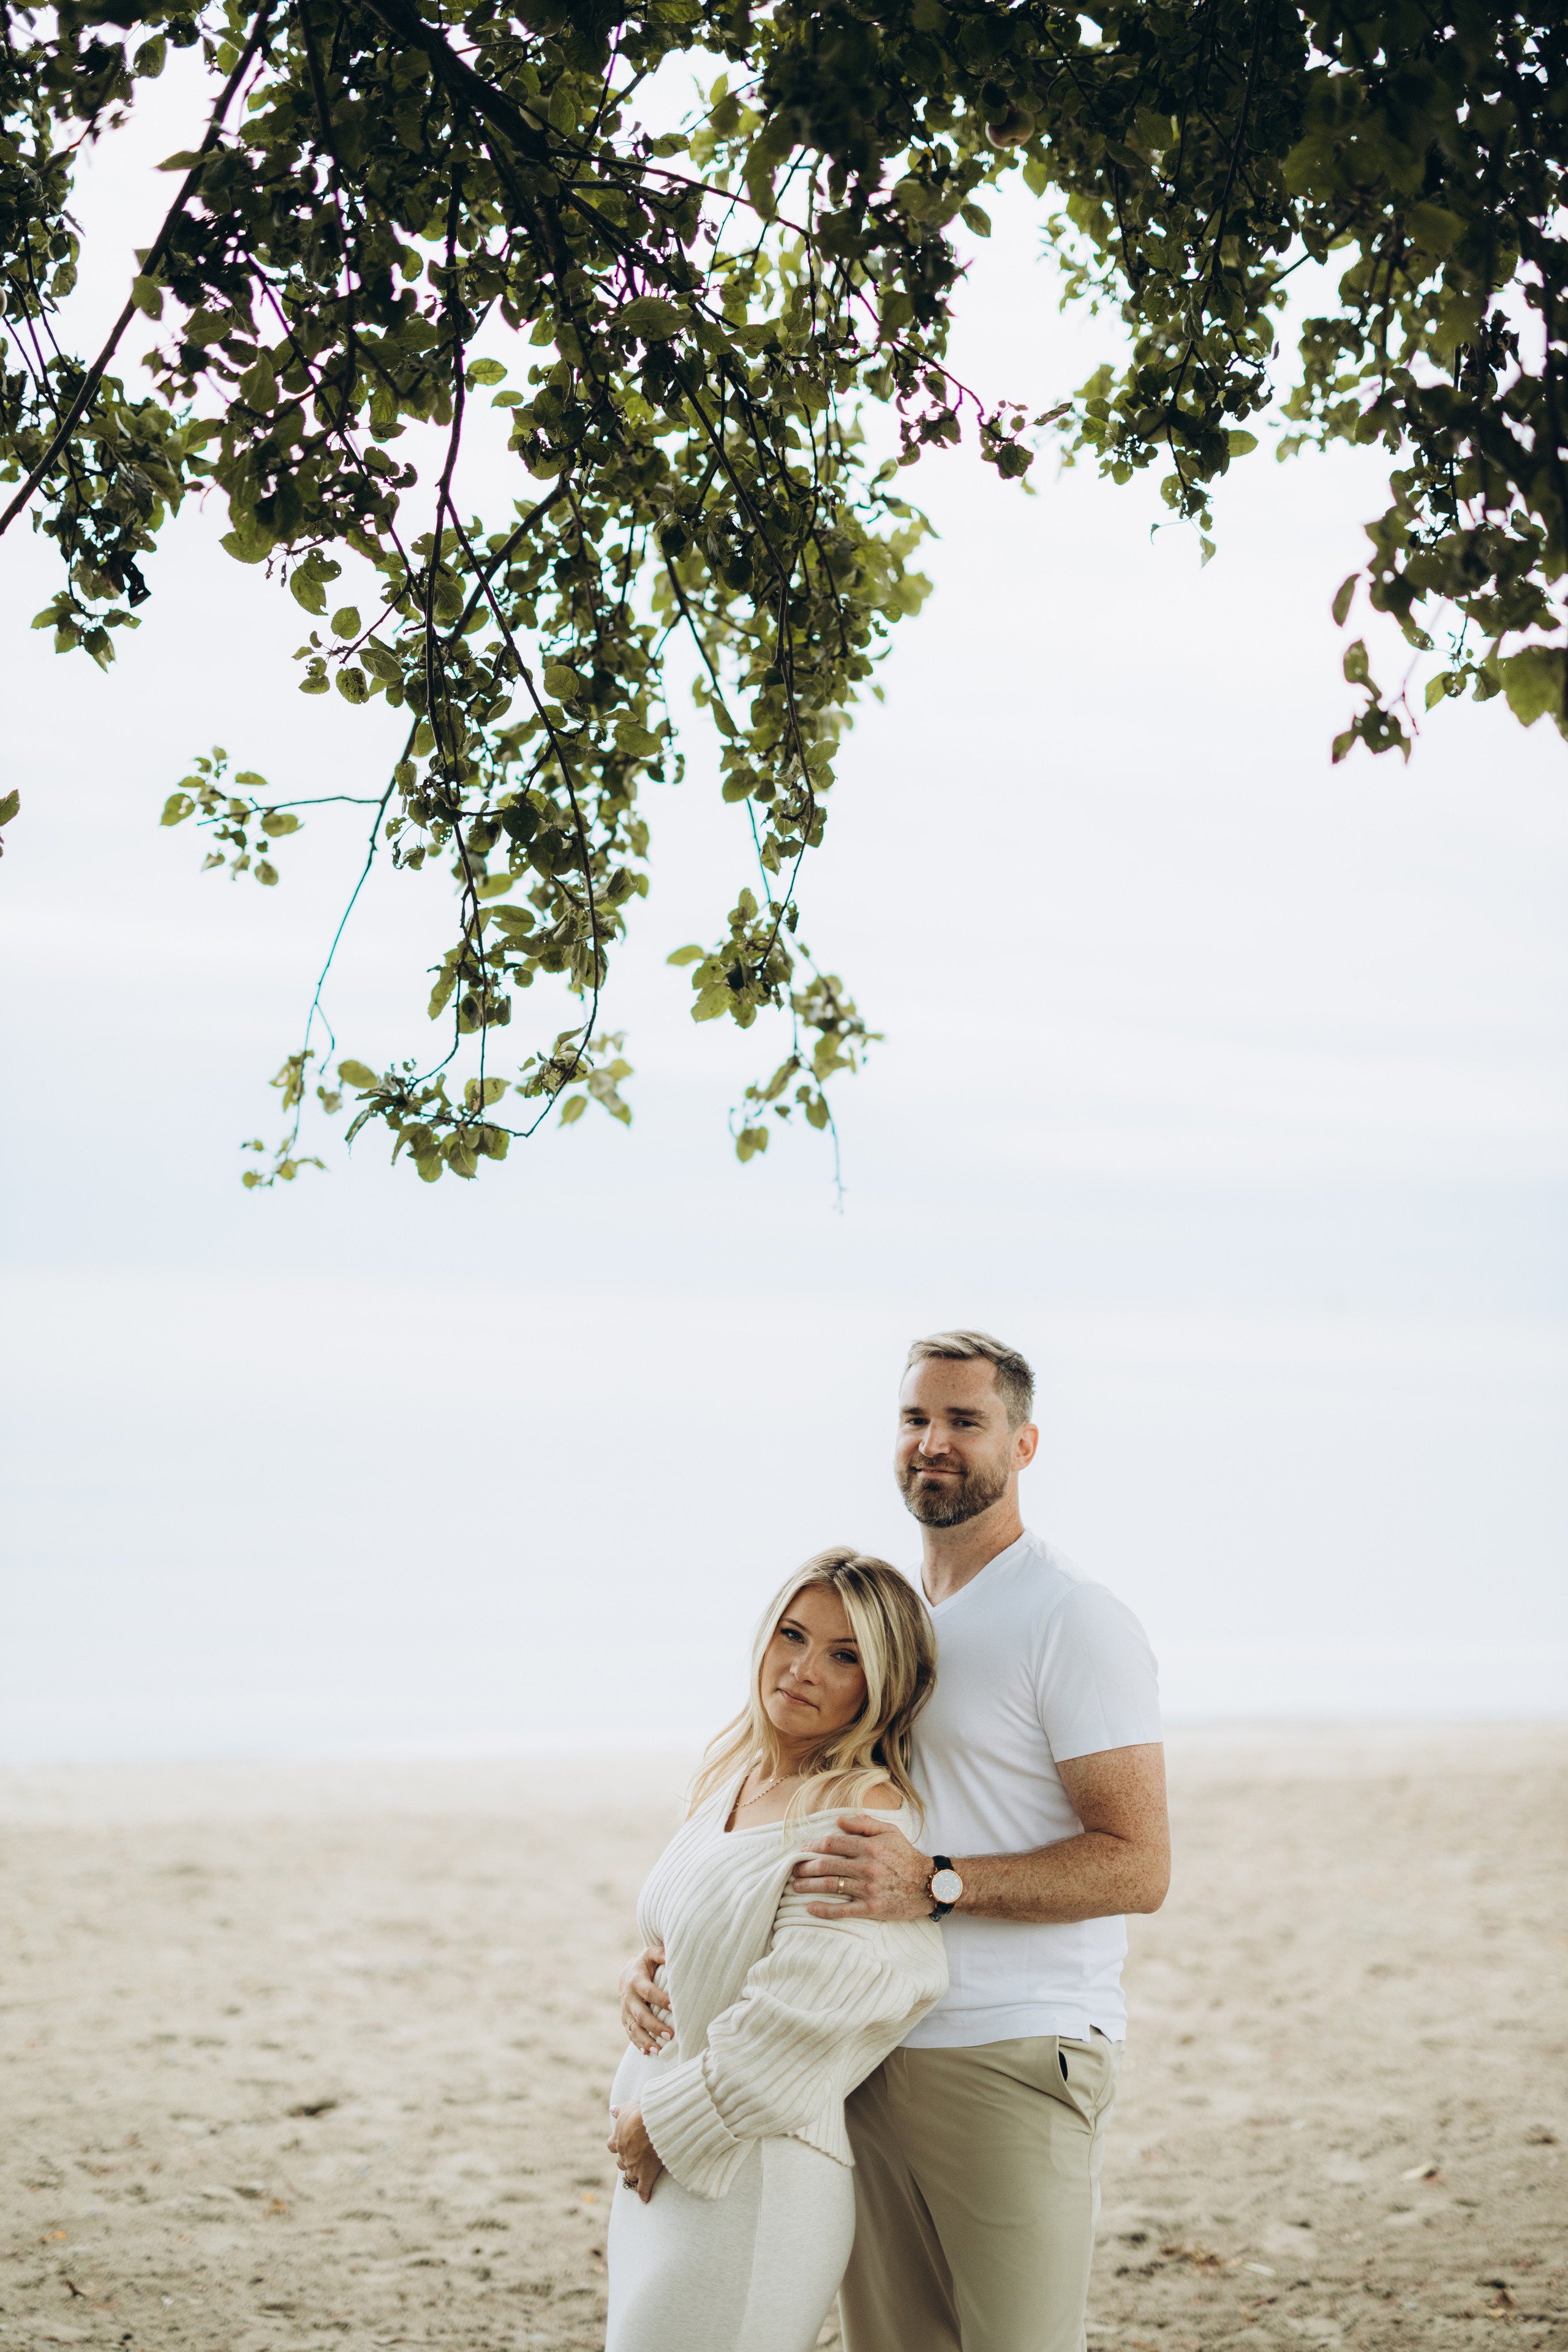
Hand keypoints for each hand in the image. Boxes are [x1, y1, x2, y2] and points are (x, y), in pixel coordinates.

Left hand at [607, 2100, 663, 2203]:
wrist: (653, 2125)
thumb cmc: (640, 2114)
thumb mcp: (628, 2107)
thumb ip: (619, 2110)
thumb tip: (611, 2109)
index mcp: (618, 2140)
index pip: (612, 2145)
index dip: (616, 2145)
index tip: (621, 2144)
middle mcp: (624, 2155)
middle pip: (621, 2163)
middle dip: (626, 2161)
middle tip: (634, 2159)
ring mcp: (634, 2167)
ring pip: (631, 2176)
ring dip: (634, 2175)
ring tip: (640, 2176)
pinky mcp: (646, 2175)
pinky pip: (643, 2189)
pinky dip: (644, 2194)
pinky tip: (645, 2199)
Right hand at [619, 1944, 672, 2052]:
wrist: (627, 1972)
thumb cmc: (646, 1963)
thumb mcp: (651, 1954)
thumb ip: (660, 1953)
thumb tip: (672, 1955)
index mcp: (635, 1979)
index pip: (648, 1991)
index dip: (660, 1999)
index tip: (674, 2007)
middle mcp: (628, 1996)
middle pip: (640, 2014)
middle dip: (654, 2026)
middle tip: (670, 2035)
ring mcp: (625, 2009)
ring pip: (633, 2027)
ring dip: (646, 2040)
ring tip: (659, 2051)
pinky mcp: (625, 2019)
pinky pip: (630, 2033)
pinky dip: (637, 2043)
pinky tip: (647, 2053)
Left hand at [789, 1813, 934, 1921]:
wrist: (928, 1884)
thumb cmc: (906, 1856)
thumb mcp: (889, 1831)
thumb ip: (863, 1824)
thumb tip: (838, 1819)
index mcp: (869, 1846)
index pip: (832, 1844)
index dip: (812, 1846)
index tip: (802, 1850)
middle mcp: (866, 1867)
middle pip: (826, 1866)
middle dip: (805, 1867)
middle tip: (792, 1869)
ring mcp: (868, 1889)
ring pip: (831, 1886)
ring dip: (808, 1886)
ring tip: (795, 1886)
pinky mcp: (871, 1908)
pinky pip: (842, 1910)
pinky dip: (824, 1910)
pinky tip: (810, 1908)